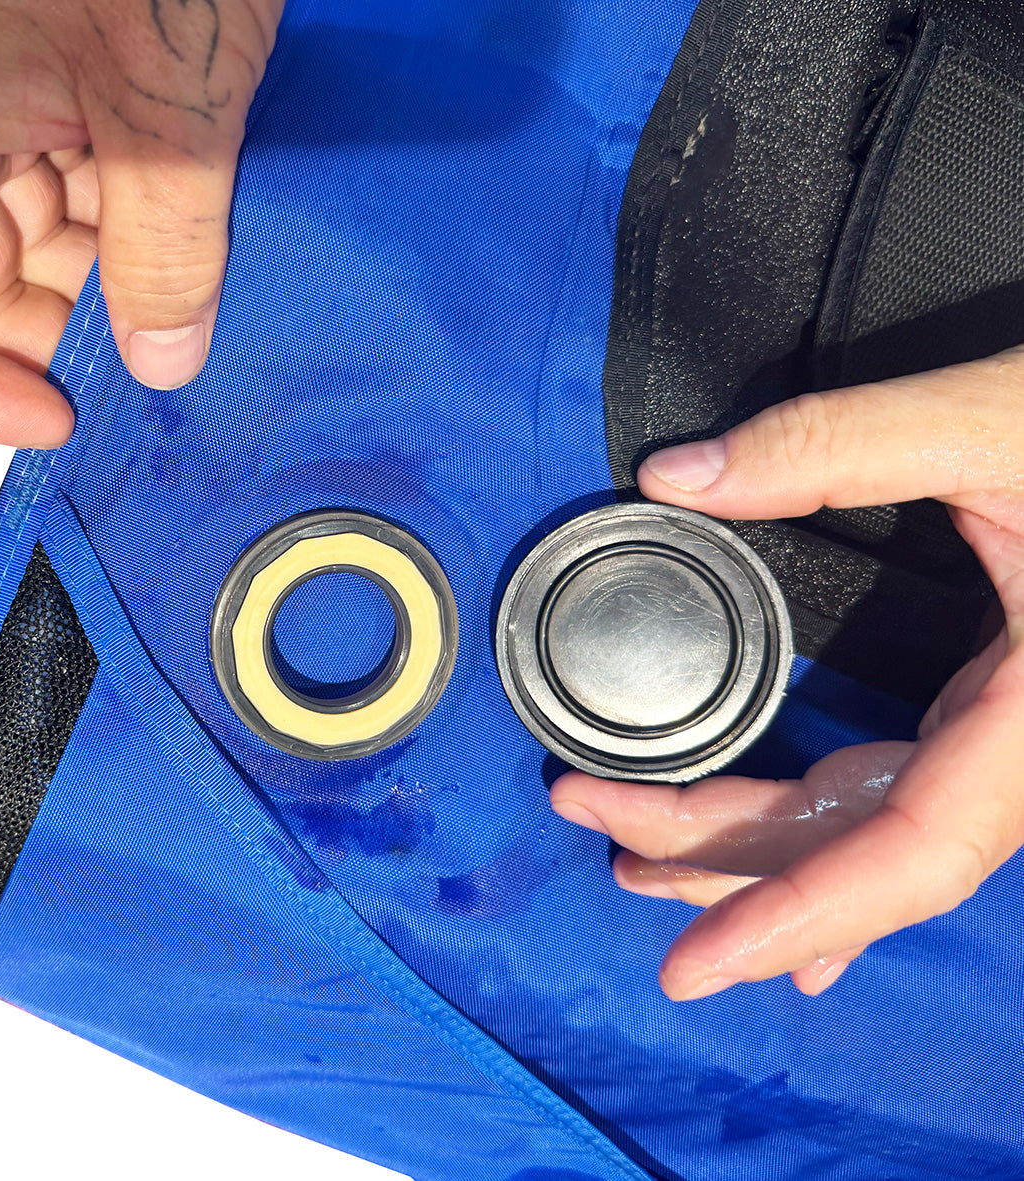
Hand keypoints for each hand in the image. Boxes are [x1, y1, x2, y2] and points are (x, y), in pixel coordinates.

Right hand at [0, 0, 282, 446]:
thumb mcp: (170, 111)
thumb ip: (166, 250)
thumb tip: (163, 362)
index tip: (52, 418)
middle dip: (49, 333)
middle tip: (145, 363)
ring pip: (11, 242)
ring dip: (97, 282)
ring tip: (183, 298)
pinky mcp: (32, 77)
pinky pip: (56, 185)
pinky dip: (117, 225)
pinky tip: (182, 242)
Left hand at [551, 346, 1023, 1000]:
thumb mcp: (997, 421)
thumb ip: (833, 444)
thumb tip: (674, 474)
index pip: (912, 850)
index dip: (798, 911)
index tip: (692, 964)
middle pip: (861, 847)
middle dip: (718, 853)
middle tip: (587, 816)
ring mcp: (1012, 744)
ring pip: (870, 830)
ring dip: (753, 850)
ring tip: (635, 851)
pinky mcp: (997, 718)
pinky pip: (899, 804)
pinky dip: (824, 846)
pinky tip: (780, 890)